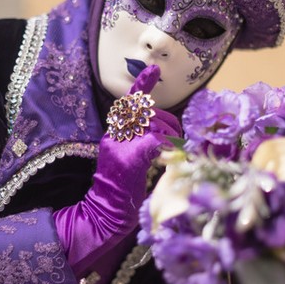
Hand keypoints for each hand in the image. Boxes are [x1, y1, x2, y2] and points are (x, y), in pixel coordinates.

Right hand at [54, 65, 181, 274]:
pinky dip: (170, 147)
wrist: (106, 214)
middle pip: (150, 112)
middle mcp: (116, 134)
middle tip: (178, 138)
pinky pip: (158, 141)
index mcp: (115, 133)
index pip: (129, 102)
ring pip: (157, 124)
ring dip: (173, 136)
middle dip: (170, 122)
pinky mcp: (131, 157)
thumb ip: (144, 142)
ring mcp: (122, 144)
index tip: (154, 70)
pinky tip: (171, 157)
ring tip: (175, 152)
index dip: (142, 85)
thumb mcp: (132, 161)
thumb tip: (168, 133)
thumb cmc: (123, 192)